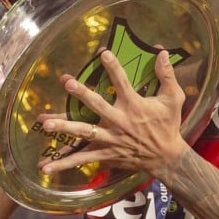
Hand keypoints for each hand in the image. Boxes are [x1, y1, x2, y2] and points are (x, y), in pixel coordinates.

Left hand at [37, 49, 189, 175]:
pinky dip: (63, 163)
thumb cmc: (168, 125)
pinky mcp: (105, 154)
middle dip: (82, 94)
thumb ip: (167, 75)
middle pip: (98, 106)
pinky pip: (81, 158)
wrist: (166, 158)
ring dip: (64, 128)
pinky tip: (45, 167)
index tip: (103, 53)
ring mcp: (110, 139)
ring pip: (84, 132)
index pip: (122, 82)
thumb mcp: (174, 99)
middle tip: (68, 82)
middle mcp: (120, 122)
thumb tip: (162, 52)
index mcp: (135, 106)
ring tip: (45, 123)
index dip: (113, 67)